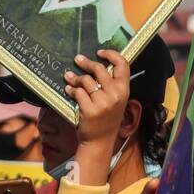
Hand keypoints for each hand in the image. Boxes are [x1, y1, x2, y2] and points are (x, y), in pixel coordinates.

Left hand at [65, 49, 130, 185]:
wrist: (99, 142)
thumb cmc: (106, 119)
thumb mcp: (116, 101)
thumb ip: (110, 84)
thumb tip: (95, 65)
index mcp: (125, 90)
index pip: (123, 64)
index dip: (111, 54)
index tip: (99, 52)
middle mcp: (116, 95)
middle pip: (99, 69)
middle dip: (86, 63)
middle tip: (77, 59)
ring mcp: (103, 103)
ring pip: (85, 81)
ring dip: (74, 78)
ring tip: (69, 77)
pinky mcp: (89, 110)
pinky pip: (77, 93)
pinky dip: (70, 90)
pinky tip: (68, 90)